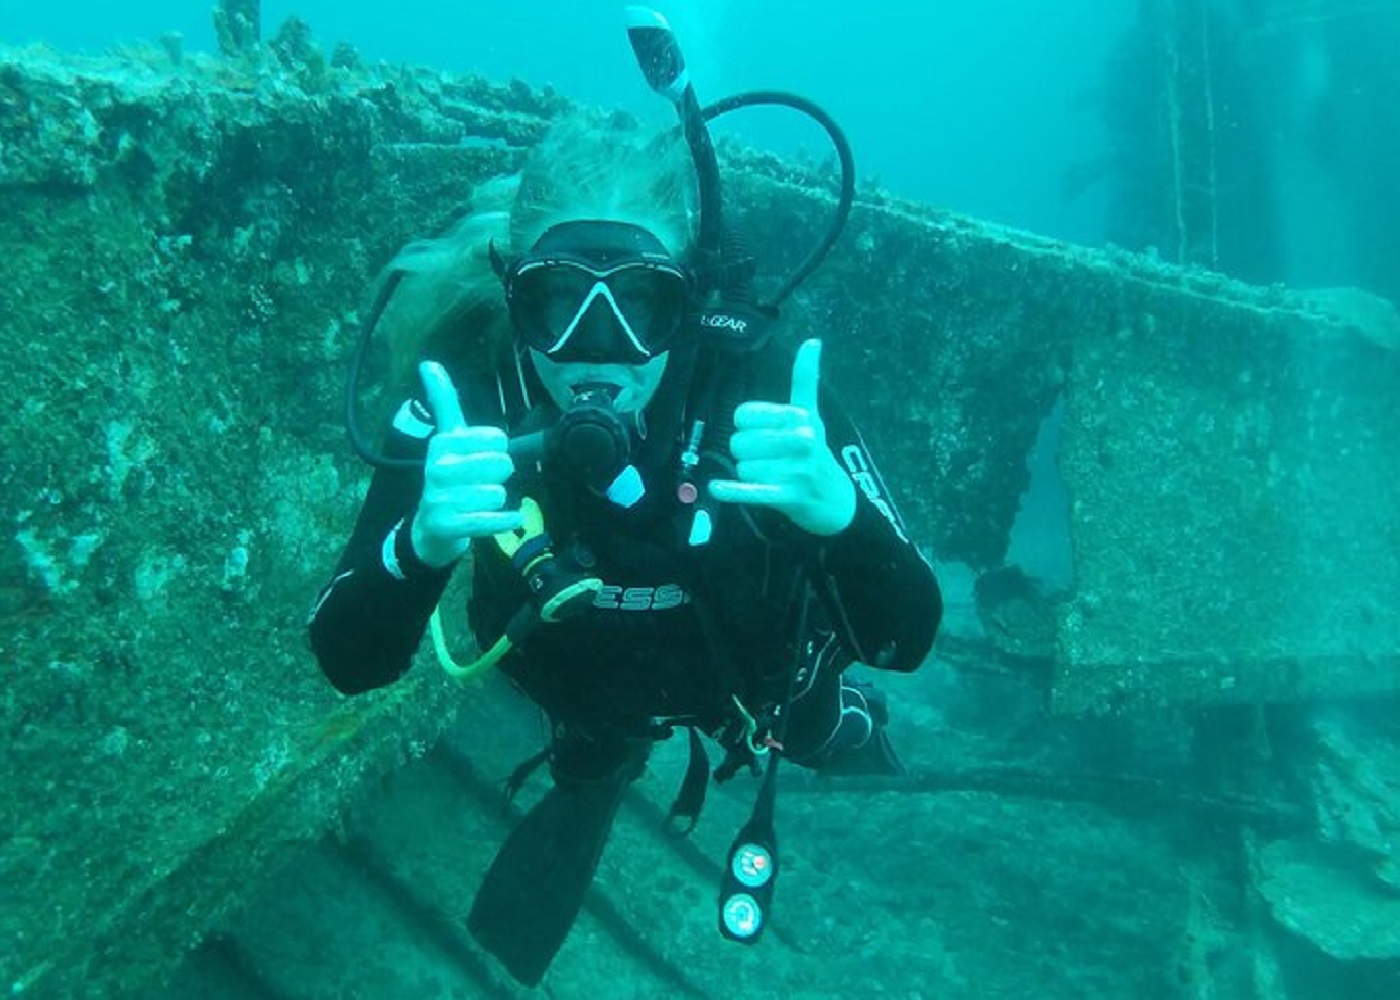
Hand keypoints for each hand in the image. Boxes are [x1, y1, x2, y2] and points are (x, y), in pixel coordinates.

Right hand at [409, 361, 522, 567]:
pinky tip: (510, 519)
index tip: (483, 455)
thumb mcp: (447, 438)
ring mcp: (440, 498)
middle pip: (500, 464)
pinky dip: (506, 520)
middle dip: (500, 475)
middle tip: (484, 481)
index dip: (499, 449)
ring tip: (481, 501)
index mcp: (442, 443)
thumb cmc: (448, 477)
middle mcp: (438, 468)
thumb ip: (444, 401)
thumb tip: (428, 362)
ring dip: (498, 499)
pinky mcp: (447, 525)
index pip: (497, 438)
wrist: (430, 527)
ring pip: (497, 493)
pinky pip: (490, 520)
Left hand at [708, 338, 855, 536]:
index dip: (746, 424)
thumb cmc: (816, 451)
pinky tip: (716, 488)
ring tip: (769, 474)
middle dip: (746, 451)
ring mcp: (795, 469)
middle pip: (740, 442)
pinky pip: (752, 490)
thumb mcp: (812, 414)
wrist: (834, 499)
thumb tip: (813, 341)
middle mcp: (801, 440)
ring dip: (749, 473)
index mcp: (800, 417)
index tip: (760, 430)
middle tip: (765, 457)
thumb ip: (806, 379)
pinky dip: (733, 490)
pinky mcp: (787, 495)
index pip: (745, 415)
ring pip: (743, 467)